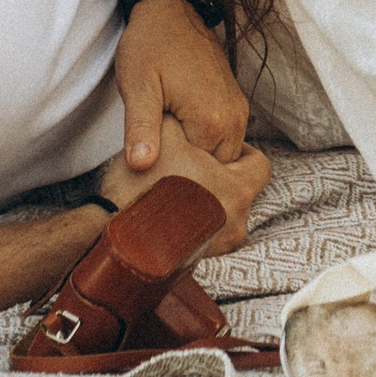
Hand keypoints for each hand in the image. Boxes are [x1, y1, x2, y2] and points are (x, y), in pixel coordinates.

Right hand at [98, 111, 269, 256]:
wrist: (116, 237)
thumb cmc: (144, 185)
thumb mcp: (165, 134)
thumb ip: (187, 121)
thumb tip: (189, 115)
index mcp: (239, 190)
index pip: (259, 164)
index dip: (239, 151)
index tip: (213, 150)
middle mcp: (237, 222)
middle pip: (242, 189)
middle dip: (223, 178)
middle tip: (193, 168)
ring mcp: (220, 247)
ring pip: (225, 213)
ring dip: (210, 201)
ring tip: (180, 191)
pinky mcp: (200, 262)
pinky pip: (208, 235)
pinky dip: (196, 224)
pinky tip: (172, 213)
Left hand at [117, 0, 250, 172]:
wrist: (168, 10)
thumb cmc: (150, 45)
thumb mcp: (137, 87)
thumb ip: (141, 128)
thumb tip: (141, 165)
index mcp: (211, 120)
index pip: (202, 175)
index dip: (176, 175)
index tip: (153, 164)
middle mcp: (234, 117)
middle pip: (217, 169)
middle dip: (191, 169)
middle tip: (159, 154)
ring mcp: (238, 108)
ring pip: (223, 154)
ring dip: (199, 155)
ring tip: (169, 142)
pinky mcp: (234, 100)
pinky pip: (227, 137)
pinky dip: (206, 141)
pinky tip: (180, 130)